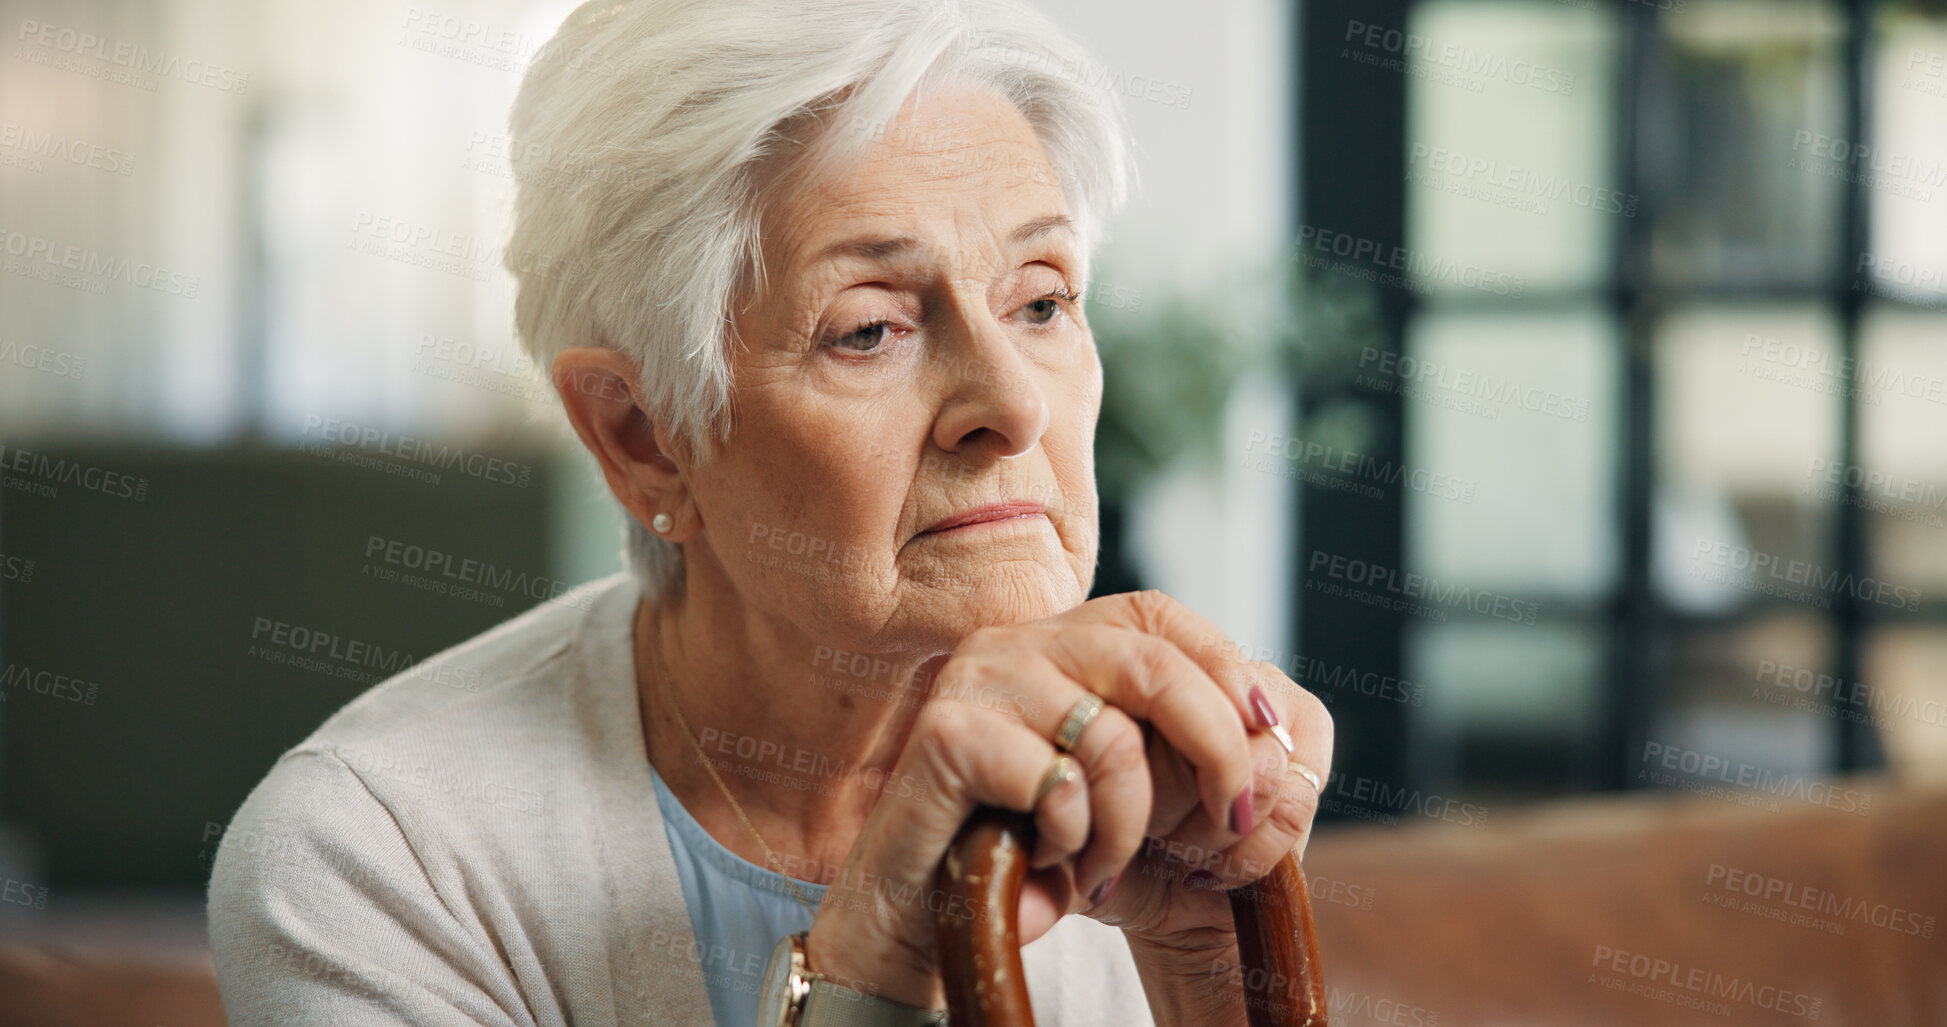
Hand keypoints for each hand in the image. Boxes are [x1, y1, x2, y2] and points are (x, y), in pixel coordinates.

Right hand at [802, 589, 1331, 1008]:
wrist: (923, 915)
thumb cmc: (1030, 853)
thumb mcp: (1124, 796)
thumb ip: (1186, 750)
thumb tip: (1277, 735)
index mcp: (1061, 640)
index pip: (1160, 615)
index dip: (1225, 665)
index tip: (1270, 730)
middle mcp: (1018, 642)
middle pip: (1152, 662)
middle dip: (1217, 748)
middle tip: (1233, 822)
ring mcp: (978, 680)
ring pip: (1111, 737)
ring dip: (1127, 828)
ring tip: (1099, 873)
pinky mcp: (947, 732)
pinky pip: (1055, 781)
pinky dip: (1069, 837)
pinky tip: (1041, 859)